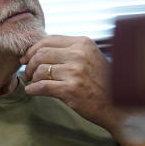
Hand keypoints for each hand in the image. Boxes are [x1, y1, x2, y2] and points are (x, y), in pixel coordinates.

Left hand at [22, 34, 144, 145]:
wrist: (118, 105)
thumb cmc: (101, 82)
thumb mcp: (89, 58)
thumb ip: (68, 51)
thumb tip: (37, 50)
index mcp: (83, 43)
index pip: (49, 39)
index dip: (33, 49)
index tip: (26, 58)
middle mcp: (79, 54)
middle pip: (41, 53)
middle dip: (29, 64)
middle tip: (27, 73)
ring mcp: (74, 72)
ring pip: (40, 70)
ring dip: (31, 78)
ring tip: (32, 83)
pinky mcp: (70, 89)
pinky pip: (42, 86)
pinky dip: (33, 89)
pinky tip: (32, 91)